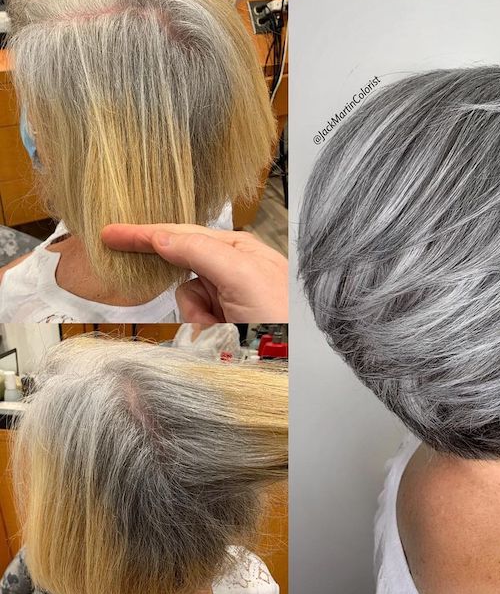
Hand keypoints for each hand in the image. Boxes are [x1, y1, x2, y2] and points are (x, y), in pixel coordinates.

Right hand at [101, 223, 287, 322]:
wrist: (295, 360)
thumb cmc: (283, 314)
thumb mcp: (242, 275)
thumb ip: (200, 251)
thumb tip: (161, 237)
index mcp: (239, 248)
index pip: (184, 234)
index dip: (145, 233)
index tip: (112, 233)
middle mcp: (233, 268)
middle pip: (183, 270)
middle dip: (189, 297)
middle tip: (196, 312)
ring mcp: (229, 297)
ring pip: (187, 301)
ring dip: (199, 318)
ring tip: (228, 328)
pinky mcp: (226, 322)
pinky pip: (196, 323)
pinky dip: (204, 331)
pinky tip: (226, 337)